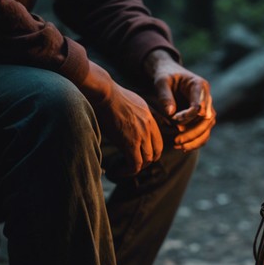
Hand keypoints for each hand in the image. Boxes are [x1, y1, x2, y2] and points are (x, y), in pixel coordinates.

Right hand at [81, 61, 162, 175]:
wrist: (105, 93)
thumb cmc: (114, 96)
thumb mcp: (137, 102)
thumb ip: (146, 114)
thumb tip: (149, 122)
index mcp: (151, 119)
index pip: (158, 143)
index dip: (151, 153)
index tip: (138, 156)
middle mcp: (149, 128)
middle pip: (155, 153)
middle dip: (144, 162)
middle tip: (130, 164)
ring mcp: (141, 136)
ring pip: (146, 161)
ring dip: (134, 168)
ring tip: (121, 170)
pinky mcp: (130, 142)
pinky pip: (135, 164)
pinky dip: (127, 171)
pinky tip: (116, 172)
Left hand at [145, 50, 215, 151]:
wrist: (170, 75)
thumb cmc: (165, 76)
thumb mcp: (161, 81)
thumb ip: (165, 96)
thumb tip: (170, 114)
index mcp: (199, 85)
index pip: (199, 105)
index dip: (187, 116)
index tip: (173, 120)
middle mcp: (207, 97)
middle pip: (206, 119)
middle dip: (192, 132)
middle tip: (176, 140)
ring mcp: (207, 108)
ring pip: (207, 128)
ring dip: (195, 139)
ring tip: (179, 146)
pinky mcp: (203, 117)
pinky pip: (204, 132)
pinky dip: (196, 141)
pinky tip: (184, 147)